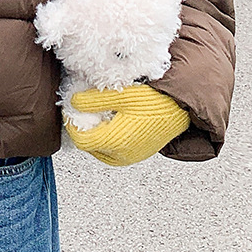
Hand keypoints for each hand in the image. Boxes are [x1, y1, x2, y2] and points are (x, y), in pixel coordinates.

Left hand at [64, 84, 189, 165]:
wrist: (181, 108)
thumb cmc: (154, 100)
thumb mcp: (121, 94)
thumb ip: (94, 100)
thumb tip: (73, 102)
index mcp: (116, 141)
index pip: (81, 139)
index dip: (71, 123)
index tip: (70, 108)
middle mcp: (122, 154)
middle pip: (89, 146)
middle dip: (83, 128)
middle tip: (83, 109)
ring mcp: (131, 156)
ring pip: (101, 149)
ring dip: (95, 133)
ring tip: (98, 114)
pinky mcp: (138, 154)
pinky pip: (114, 150)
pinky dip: (108, 138)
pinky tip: (112, 121)